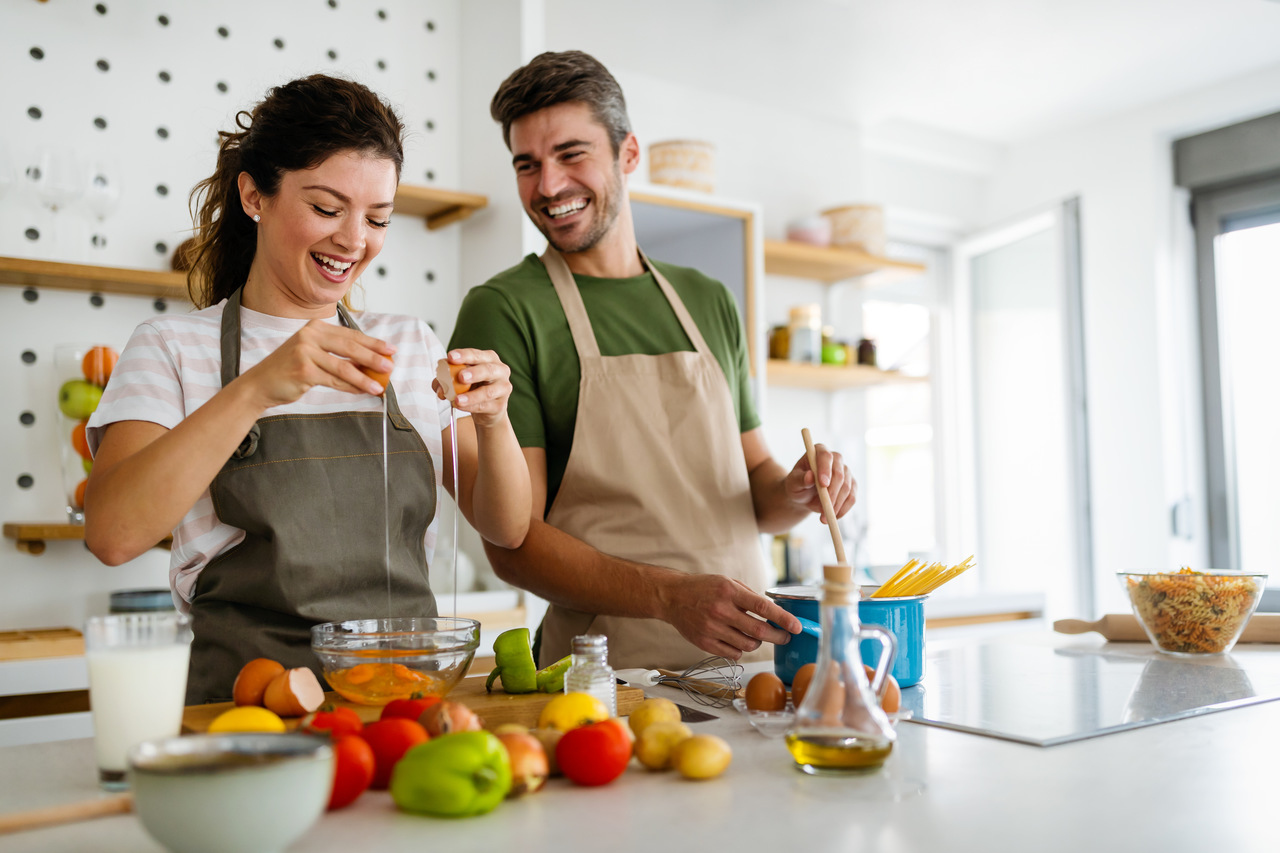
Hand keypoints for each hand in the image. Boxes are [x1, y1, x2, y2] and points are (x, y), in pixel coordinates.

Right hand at [239, 320, 395, 407]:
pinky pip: (334, 380)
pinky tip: (362, 391)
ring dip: (364, 378)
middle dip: (373, 357)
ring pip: (344, 367)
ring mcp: (305, 352)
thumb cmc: (290, 369)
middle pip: (350, 347)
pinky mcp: (304, 370)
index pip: (350, 335)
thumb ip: (338, 356)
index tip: (390, 349)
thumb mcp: (313, 355)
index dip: (372, 343)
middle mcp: (309, 335)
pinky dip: (350, 387)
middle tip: (390, 366)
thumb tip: (370, 365)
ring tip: (380, 386)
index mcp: (315, 327)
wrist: (261, 383)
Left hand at [433, 349, 512, 428]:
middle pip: (488, 369)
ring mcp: (503, 388)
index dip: (464, 355)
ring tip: (457, 400)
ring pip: (488, 392)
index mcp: (489, 358)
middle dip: (474, 372)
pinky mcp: (500, 405)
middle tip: (461, 377)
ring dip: (471, 396)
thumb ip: (447, 378)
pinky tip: (461, 406)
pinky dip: (471, 407)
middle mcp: (500, 370)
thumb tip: (438, 384)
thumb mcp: (460, 379)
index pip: (476, 354)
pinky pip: (485, 406)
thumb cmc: (473, 387)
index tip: (450, 357)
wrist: (487, 408)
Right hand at [661, 575, 800, 659]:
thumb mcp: (728, 582)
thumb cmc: (704, 588)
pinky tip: (737, 639)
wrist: (673, 597)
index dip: (783, 618)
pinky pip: (734, 653)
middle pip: (759, 631)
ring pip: (748, 645)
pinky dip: (741, 649)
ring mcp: (712, 628)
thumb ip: (749, 596)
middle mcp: (721, 610)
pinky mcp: (705, 643)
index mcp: (729, 592)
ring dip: (757, 642)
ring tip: (754, 634)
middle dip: (778, 636)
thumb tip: (774, 612)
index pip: (763, 607)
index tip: (796, 627)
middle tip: (785, 637)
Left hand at [784, 443, 855, 521]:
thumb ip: (800, 479)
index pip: (825, 457)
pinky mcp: (851, 485)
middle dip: (832, 493)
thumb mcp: (793, 483)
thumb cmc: (797, 485)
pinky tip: (833, 516)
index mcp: (819, 452)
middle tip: (823, 509)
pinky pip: (852, 497)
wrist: (804, 495)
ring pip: (847, 488)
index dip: (825, 470)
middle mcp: (835, 459)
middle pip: (839, 474)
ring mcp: (845, 471)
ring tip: (824, 517)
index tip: (823, 484)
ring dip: (836, 505)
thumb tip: (810, 476)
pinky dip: (843, 509)